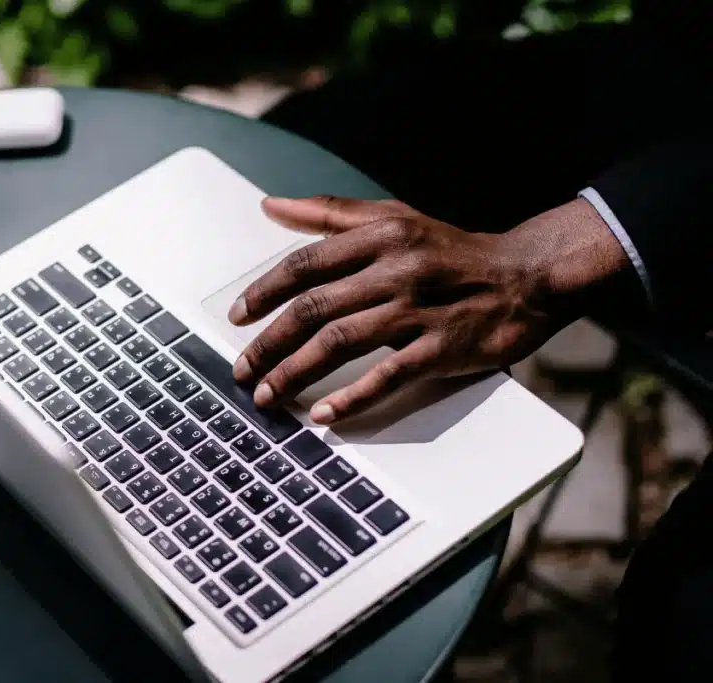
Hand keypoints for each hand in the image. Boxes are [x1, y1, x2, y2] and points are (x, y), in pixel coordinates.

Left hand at [229, 195, 630, 424]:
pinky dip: (352, 397)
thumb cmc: (451, 251)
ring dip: (296, 372)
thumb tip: (269, 206)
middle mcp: (395, 268)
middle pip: (314, 308)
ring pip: (341, 341)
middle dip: (269, 343)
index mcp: (379, 235)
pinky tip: (323, 416)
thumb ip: (329, 213)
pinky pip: (388, 375)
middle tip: (242, 370)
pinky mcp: (442, 347)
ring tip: (267, 396)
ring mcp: (419, 309)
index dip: (264, 292)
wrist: (527, 276)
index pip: (306, 264)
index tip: (237, 318)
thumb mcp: (393, 218)